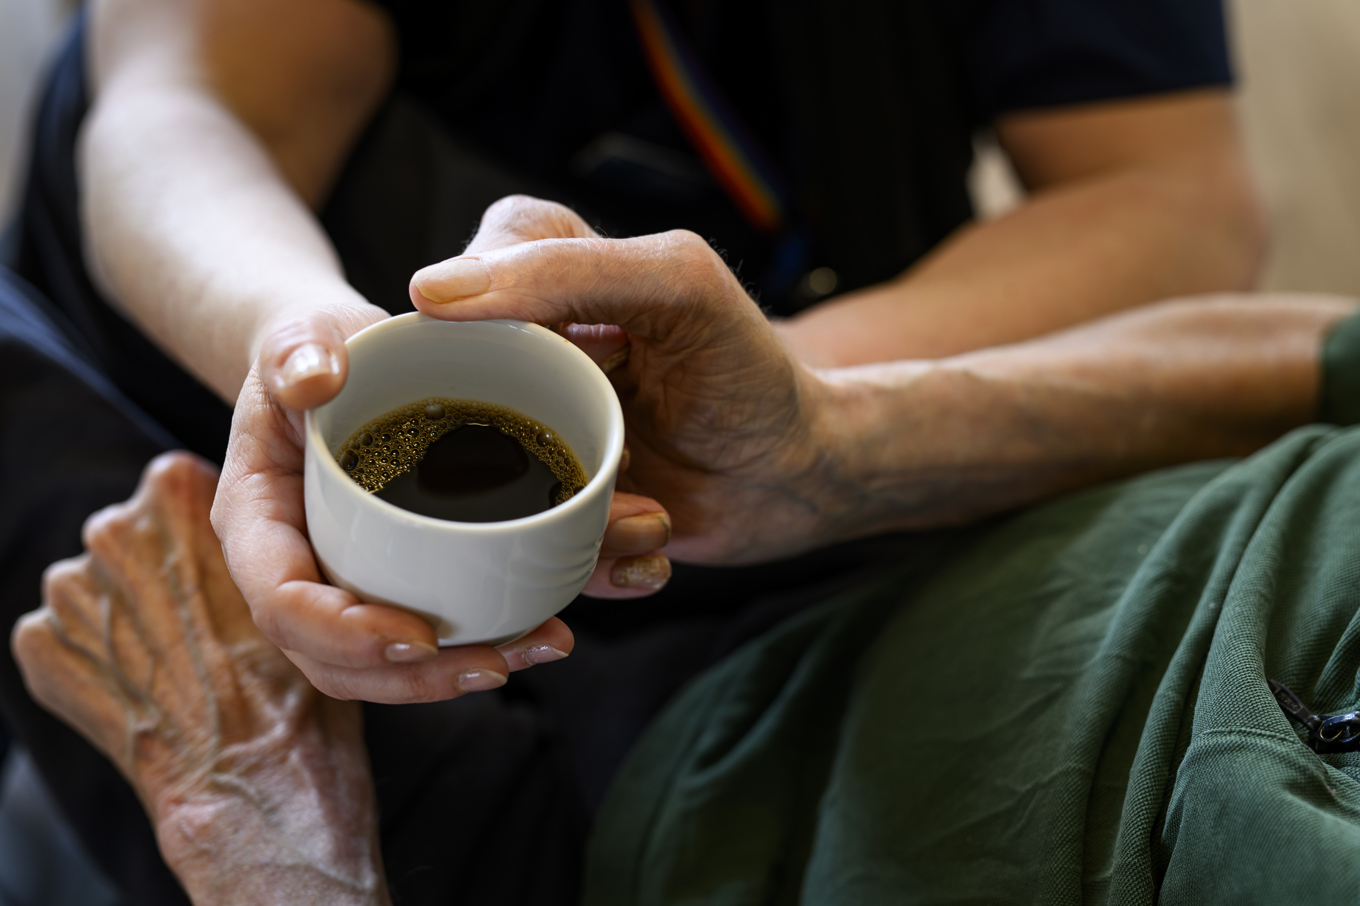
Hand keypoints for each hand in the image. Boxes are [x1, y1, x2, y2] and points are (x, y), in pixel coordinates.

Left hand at [12, 453, 389, 905]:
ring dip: (125, 619)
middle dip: (159, 572)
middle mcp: (112, 528)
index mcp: (176, 491)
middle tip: (209, 626)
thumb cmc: (293, 682)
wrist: (254, 776)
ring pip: (95, 591)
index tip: (227, 573)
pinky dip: (95, 664)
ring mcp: (68, 592)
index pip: (177, 486)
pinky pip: (64, 642)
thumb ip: (252, 535)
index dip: (204, 535)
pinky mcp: (40, 648)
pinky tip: (145, 690)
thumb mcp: (303, 574)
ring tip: (180, 663)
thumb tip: (252, 528)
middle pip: (130, 535)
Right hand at [209, 200, 665, 704]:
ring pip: (384, 667)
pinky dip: (479, 644)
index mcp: (257, 521)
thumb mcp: (302, 333)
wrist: (342, 362)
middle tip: (498, 662)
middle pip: (335, 660)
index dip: (343, 634)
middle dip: (414, 680)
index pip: (282, 603)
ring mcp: (340, 585)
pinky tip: (542, 629)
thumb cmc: (317, 348)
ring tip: (538, 648)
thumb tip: (314, 380)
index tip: (417, 636)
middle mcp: (292, 569)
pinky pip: (423, 640)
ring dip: (456, 676)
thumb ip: (296, 347)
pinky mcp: (390, 584)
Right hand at [410, 205, 839, 565]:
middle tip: (616, 465)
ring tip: (649, 511)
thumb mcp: (679, 289)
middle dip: (532, 463)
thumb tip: (432, 293)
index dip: (465, 356)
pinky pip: (528, 550)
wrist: (799, 474)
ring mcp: (530, 439)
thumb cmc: (750, 371)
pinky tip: (647, 540)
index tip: (549, 385)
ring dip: (578, 521)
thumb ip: (567, 270)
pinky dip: (593, 561)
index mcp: (534, 280)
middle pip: (451, 415)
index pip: (440, 301)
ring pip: (489, 499)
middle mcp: (517, 362)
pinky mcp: (551, 508)